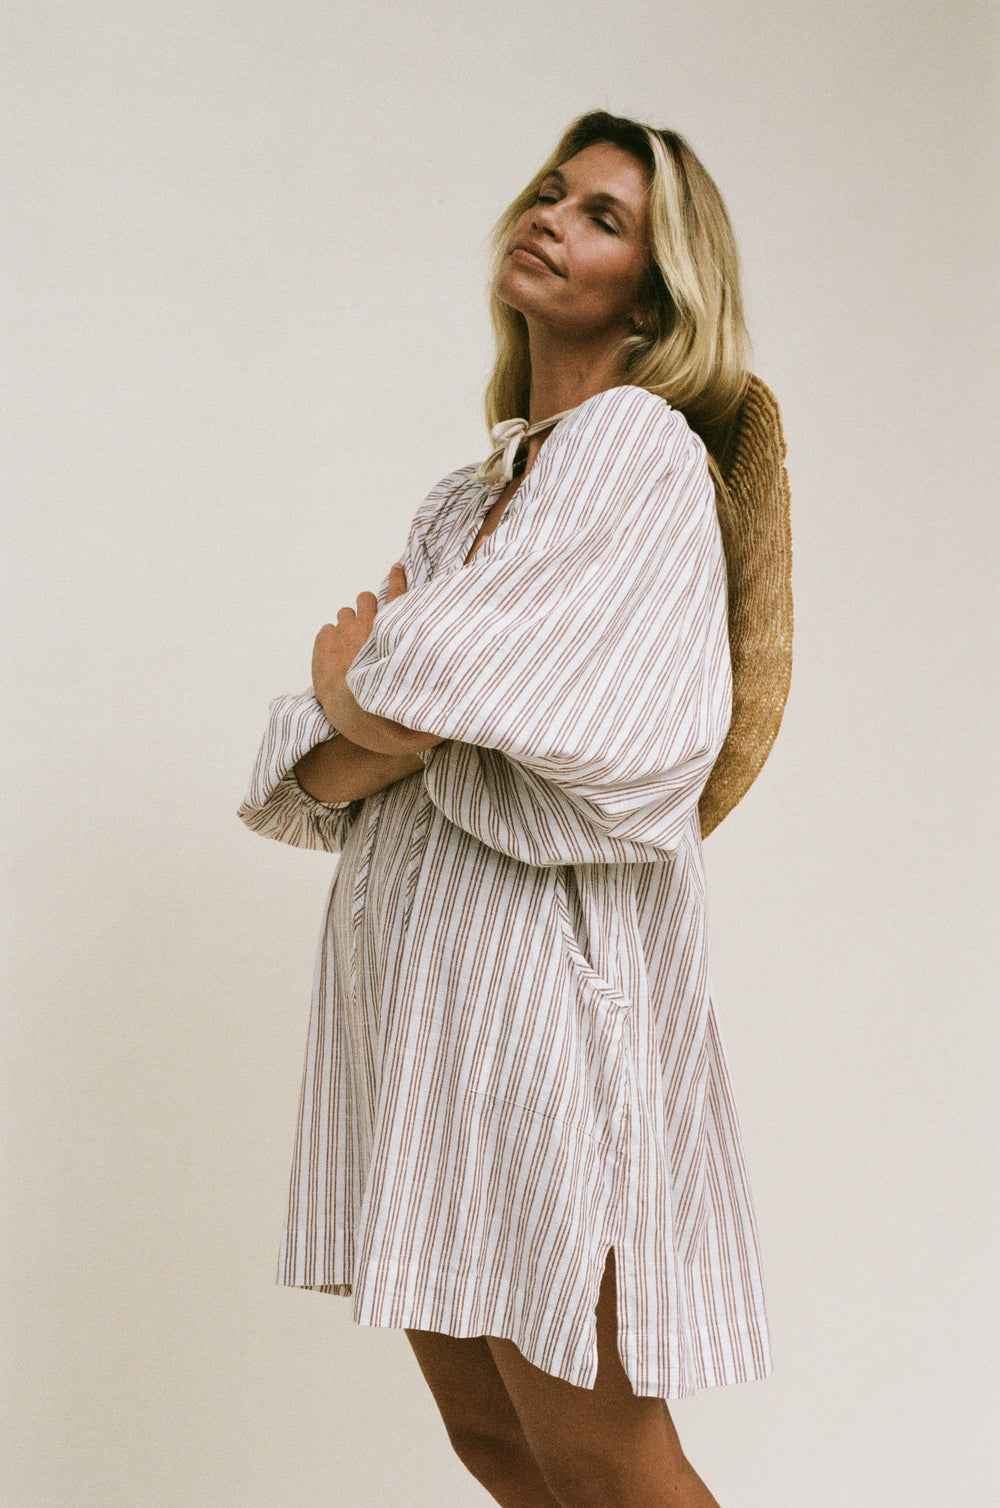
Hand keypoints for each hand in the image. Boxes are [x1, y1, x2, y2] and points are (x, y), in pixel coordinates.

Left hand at [311, 562, 407, 708]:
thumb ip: (415, 657)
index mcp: (392, 628)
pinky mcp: (325, 639)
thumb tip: (425, 654)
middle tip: (365, 627)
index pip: (397, 595)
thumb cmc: (387, 698)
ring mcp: (346, 629)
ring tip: (347, 646)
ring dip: (346, 624)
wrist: (357, 708)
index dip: (397, 579)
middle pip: (365, 598)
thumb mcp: (413, 676)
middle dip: (365, 608)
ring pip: (344, 613)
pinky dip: (329, 640)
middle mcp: (370, 622)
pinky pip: (326, 630)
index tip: (397, 567)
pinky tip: (332, 657)